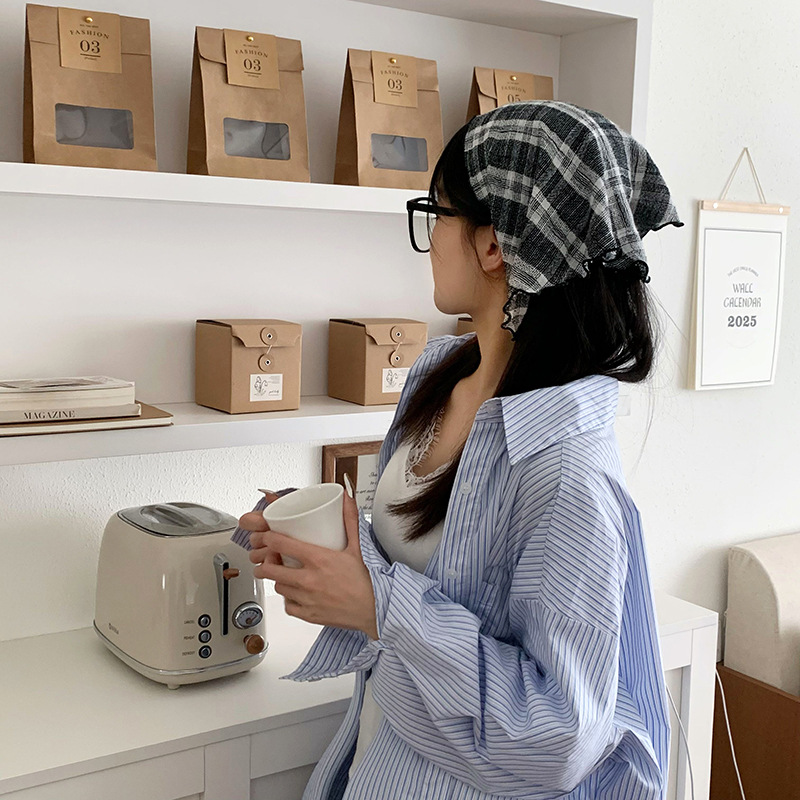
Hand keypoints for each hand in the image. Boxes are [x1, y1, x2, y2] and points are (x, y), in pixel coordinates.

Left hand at [237, 488, 378, 639]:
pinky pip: (287, 606)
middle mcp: (308, 579)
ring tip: (283, 573)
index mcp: (318, 559)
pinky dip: (288, 599)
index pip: (280, 544)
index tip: (267, 536)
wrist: (375, 609)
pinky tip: (295, 593)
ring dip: (277, 579)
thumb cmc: (366, 580)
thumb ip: (349, 520)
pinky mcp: (308, 614)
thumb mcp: (356, 547)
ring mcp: (306, 598)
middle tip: (269, 557)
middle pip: (270, 568)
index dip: (268, 538)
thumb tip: (347, 498)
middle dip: (264, 561)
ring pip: (277, 586)